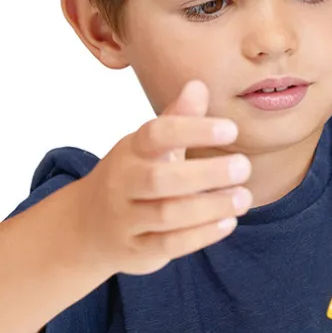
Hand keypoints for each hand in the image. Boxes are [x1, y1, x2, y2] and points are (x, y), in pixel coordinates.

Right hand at [73, 79, 251, 274]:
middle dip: (206, 173)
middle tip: (244, 167)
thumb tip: (198, 84)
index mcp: (131, 150)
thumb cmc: (132, 177)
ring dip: (210, 207)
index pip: (156, 134)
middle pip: (160, 178)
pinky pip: (169, 245)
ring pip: (167, 215)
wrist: (87, 226)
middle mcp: (124, 183)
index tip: (231, 129)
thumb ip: (177, 119)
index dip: (193, 130)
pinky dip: (201, 235)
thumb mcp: (148, 146)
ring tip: (243, 198)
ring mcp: (128, 218)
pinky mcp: (137, 249)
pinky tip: (228, 222)